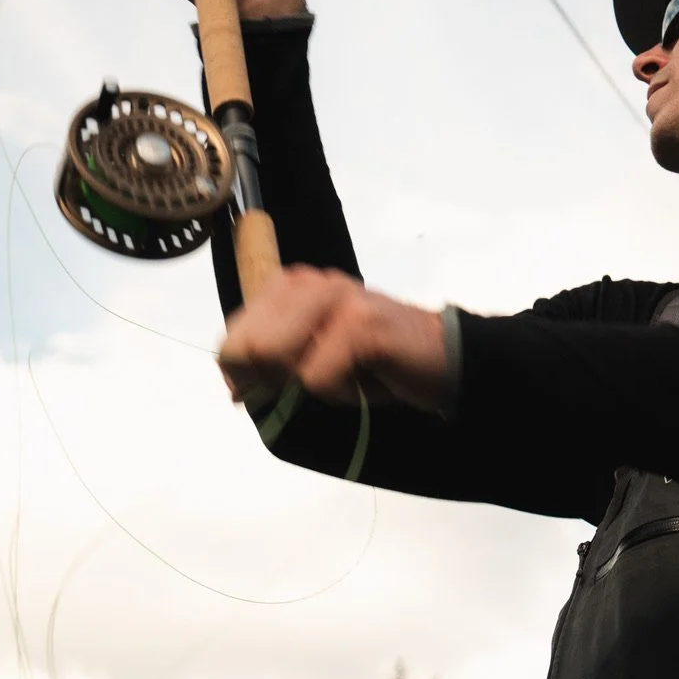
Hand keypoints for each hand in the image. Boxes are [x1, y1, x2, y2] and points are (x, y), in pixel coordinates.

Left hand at [217, 266, 449, 414]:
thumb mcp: (314, 363)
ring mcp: (334, 298)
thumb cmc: (377, 366)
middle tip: (320, 384)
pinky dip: (338, 395)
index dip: (245, 377)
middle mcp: (306, 283)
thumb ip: (272, 365)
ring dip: (307, 386)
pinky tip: (366, 383)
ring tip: (344, 378)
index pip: (232, 338)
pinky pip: (315, 377)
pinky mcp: (359, 323)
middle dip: (274, 382)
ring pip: (274, 357)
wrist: (446, 361)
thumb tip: (234, 390)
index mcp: (288, 287)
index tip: (281, 390)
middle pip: (246, 348)